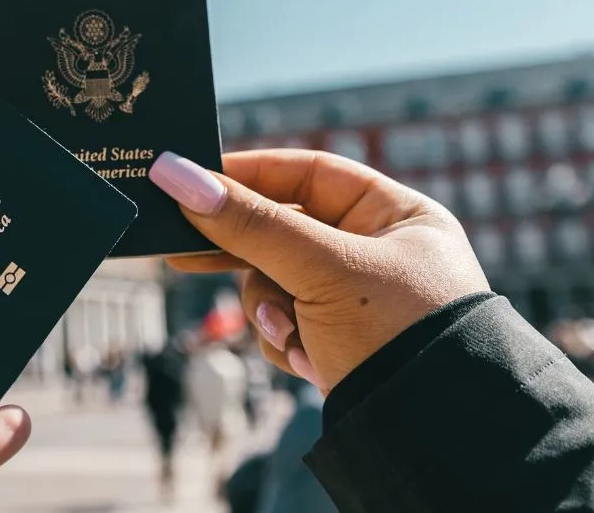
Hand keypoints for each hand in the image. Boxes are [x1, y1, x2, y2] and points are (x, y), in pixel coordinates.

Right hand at [149, 149, 489, 391]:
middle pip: (282, 231)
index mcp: (395, 215)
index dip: (249, 175)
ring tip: (290, 334)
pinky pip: (284, 324)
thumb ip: (249, 223)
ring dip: (270, 310)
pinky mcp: (337, 342)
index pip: (308, 174)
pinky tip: (308, 361)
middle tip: (182, 252)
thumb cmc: (398, 333)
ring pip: (273, 283)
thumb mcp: (321, 269)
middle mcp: (376, 251)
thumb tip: (176, 174)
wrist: (433, 435)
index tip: (191, 180)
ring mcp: (355, 300)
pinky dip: (286, 341)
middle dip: (246, 255)